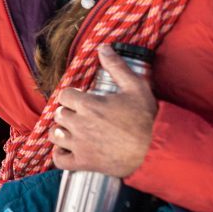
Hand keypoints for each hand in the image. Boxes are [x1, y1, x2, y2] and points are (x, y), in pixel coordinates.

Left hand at [50, 44, 157, 176]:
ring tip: (74, 130)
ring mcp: (80, 145)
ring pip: (55, 135)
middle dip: (68, 112)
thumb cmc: (147, 118)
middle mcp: (79, 125)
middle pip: (59, 114)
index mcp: (88, 105)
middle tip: (82, 115)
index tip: (82, 100)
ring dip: (61, 131)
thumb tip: (103, 48)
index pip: (64, 95)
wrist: (157, 150)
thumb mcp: (136, 87)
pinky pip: (59, 160)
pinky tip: (69, 149)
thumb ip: (116, 66)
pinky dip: (60, 154)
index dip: (72, 96)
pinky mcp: (84, 163)